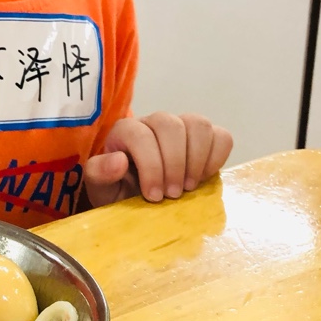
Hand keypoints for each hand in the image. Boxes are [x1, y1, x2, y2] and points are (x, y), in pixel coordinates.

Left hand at [83, 112, 232, 206]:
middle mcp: (154, 123)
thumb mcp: (100, 188)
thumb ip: (99, 174)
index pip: (140, 134)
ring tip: (189, 187)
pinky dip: (217, 158)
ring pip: (198, 124)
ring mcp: (182, 128)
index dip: (150, 166)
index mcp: (126, 131)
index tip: (154, 196)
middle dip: (174, 163)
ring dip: (197, 159)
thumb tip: (119, 161)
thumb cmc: (118, 191)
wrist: (137, 198)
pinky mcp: (204, 139)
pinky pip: (221, 136)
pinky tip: (204, 178)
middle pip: (170, 124)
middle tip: (173, 194)